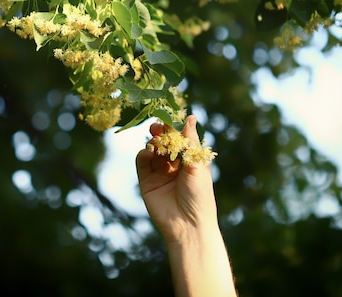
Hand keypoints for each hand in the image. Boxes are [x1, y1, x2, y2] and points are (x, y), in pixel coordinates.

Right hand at [135, 115, 218, 244]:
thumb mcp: (197, 164)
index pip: (179, 139)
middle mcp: (174, 165)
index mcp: (190, 161)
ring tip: (155, 142)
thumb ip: (190, 140)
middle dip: (160, 133)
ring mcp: (159, 173)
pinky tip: (149, 153)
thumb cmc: (200, 195)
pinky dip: (144, 154)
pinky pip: (142, 162)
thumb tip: (191, 116)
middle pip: (164, 143)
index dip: (173, 128)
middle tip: (156, 127)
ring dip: (152, 143)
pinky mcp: (146, 181)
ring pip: (152, 150)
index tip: (169, 119)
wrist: (188, 225)